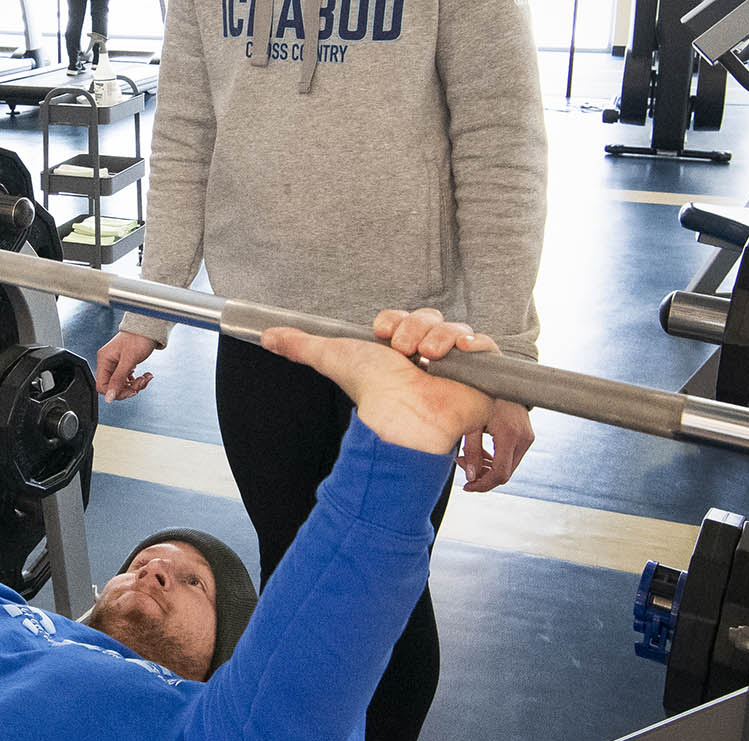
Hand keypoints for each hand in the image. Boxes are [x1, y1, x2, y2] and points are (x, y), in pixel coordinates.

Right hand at [96, 330, 157, 401]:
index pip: (102, 386)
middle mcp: (108, 363)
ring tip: (145, 378)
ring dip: (136, 385)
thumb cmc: (138, 338)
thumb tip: (109, 397)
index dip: (115, 392)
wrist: (149, 328)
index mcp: (104, 360)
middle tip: (140, 383)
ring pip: (123, 385)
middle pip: (113, 387)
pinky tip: (146, 375)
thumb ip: (118, 380)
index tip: (129, 391)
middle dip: (128, 389)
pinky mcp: (125, 365)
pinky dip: (138, 380)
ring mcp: (117, 364)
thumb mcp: (128, 360)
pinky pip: (129, 380)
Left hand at [260, 308, 494, 453]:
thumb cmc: (373, 392)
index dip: (395, 319)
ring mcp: (454, 363)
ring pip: (454, 327)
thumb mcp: (334, 358)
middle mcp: (427, 353)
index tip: (382, 333)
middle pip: (431, 317)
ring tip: (425, 359)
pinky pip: (483, 345)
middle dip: (416, 327)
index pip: (406, 316)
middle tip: (404, 351)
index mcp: (399, 347)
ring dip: (437, 338)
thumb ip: (301, 345)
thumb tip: (265, 335)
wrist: (404, 417)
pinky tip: (455, 353)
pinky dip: (471, 344)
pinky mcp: (479, 373)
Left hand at [458, 401, 533, 491]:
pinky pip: (512, 457)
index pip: (500, 473)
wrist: (502, 380)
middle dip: (483, 476)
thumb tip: (471, 478)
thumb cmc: (483, 397)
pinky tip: (480, 453)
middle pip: (505, 473)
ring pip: (509, 467)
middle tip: (462, 465)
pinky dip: (496, 460)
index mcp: (509, 435)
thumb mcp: (472, 424)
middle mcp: (523, 438)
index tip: (468, 487)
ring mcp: (527, 437)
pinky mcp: (527, 436)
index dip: (483, 485)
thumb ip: (472, 452)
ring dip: (488, 468)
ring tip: (467, 458)